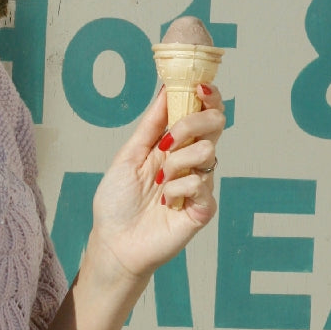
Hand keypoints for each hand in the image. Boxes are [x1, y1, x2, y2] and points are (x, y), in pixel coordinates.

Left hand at [86, 83, 225, 287]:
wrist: (114, 242)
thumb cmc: (117, 202)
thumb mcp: (129, 155)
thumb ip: (151, 124)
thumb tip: (166, 90)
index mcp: (175, 144)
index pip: (203, 111)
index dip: (207, 96)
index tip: (198, 87)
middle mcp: (191, 160)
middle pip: (216, 123)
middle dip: (193, 122)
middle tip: (168, 141)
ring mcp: (200, 183)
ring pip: (207, 151)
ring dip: (176, 162)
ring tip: (157, 182)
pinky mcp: (203, 208)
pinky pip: (200, 184)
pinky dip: (176, 190)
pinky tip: (163, 204)